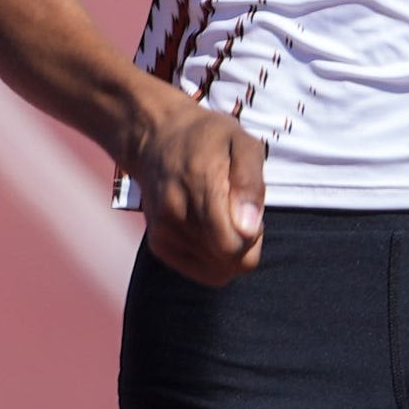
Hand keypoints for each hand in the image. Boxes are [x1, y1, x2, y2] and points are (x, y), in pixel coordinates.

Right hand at [126, 97, 265, 286]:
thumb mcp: (242, 142)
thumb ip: (250, 182)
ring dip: (227, 250)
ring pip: (215, 271)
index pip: (232, 246)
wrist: (156, 138)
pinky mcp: (158, 245)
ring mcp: (163, 232)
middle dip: (244, 244)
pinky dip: (212, 258)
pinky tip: (209, 229)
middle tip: (239, 213)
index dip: (252, 236)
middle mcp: (175, 213)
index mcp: (199, 185)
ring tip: (222, 216)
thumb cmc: (207, 138)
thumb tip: (249, 228)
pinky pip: (200, 271)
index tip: (249, 211)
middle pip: (227, 262)